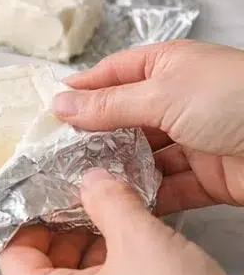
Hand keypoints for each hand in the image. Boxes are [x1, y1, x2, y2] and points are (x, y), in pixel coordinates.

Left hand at [0, 169, 243, 274]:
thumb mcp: (140, 239)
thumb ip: (108, 201)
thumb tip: (93, 181)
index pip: (12, 256)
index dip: (28, 220)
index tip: (49, 197)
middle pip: (42, 269)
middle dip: (65, 229)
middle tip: (89, 201)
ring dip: (91, 248)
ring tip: (119, 221)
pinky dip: (108, 272)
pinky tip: (135, 252)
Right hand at [52, 41, 243, 213]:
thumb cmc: (238, 98)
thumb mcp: (164, 93)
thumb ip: (110, 104)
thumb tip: (63, 103)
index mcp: (170, 66)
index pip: (116, 74)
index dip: (83, 91)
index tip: (50, 113)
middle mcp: (181, 100)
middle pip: (126, 121)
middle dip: (96, 141)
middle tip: (59, 161)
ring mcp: (193, 140)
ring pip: (144, 160)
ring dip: (119, 174)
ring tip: (85, 190)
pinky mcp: (206, 177)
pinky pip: (166, 190)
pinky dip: (146, 199)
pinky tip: (122, 207)